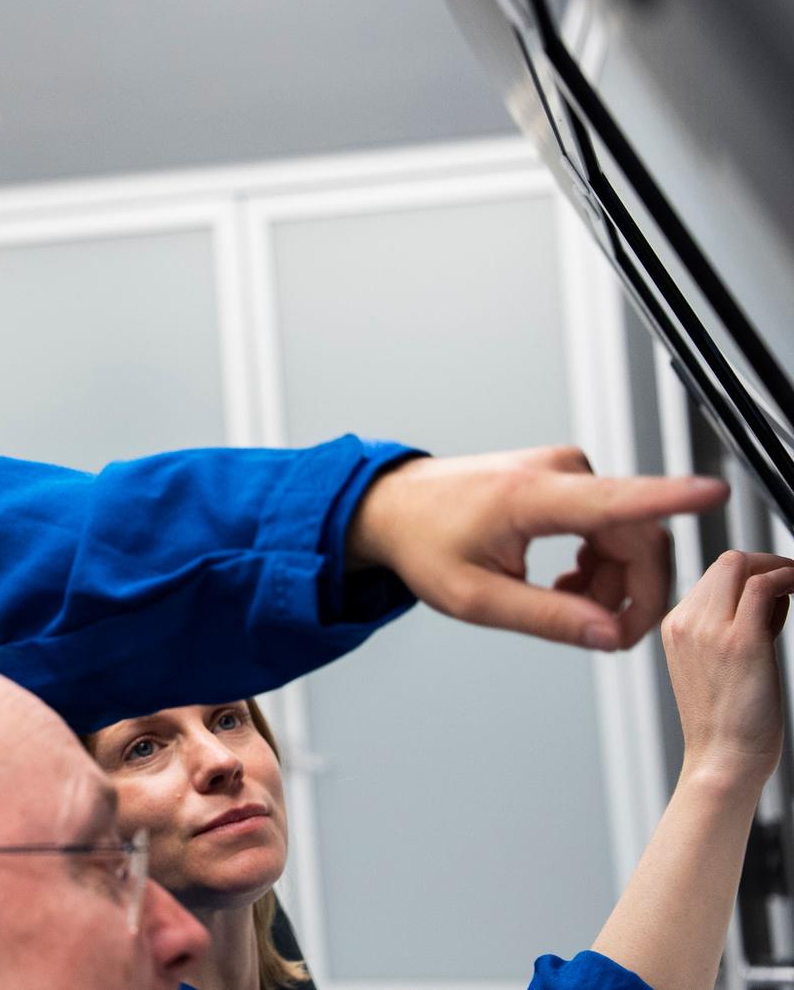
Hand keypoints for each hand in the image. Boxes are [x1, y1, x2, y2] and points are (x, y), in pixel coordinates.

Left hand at [347, 446, 727, 650]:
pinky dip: (601, 563)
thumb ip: (547, 618)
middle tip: (604, 635)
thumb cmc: (424, 545)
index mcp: (532, 496)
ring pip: (628, 536)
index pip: (617, 498)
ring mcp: (565, 471)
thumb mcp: (475, 599)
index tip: (714, 492)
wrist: (393, 507)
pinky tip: (565, 585)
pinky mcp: (567, 478)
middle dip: (632, 594)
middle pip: (637, 538)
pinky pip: (612, 525)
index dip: (672, 499)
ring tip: (564, 606)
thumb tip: (609, 635)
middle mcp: (558, 472)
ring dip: (612, 582)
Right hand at [664, 550, 793, 788]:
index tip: (775, 583)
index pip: (711, 576)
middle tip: (791, 575)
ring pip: (740, 565)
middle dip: (763, 561)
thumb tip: (768, 595)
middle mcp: (686, 622)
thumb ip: (736, 626)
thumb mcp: (717, 666)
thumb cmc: (726, 723)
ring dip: (777, 566)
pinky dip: (785, 577)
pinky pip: (762, 587)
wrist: (722, 759)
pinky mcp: (740, 641)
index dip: (749, 572)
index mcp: (675, 627)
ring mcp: (710, 630)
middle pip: (724, 563)